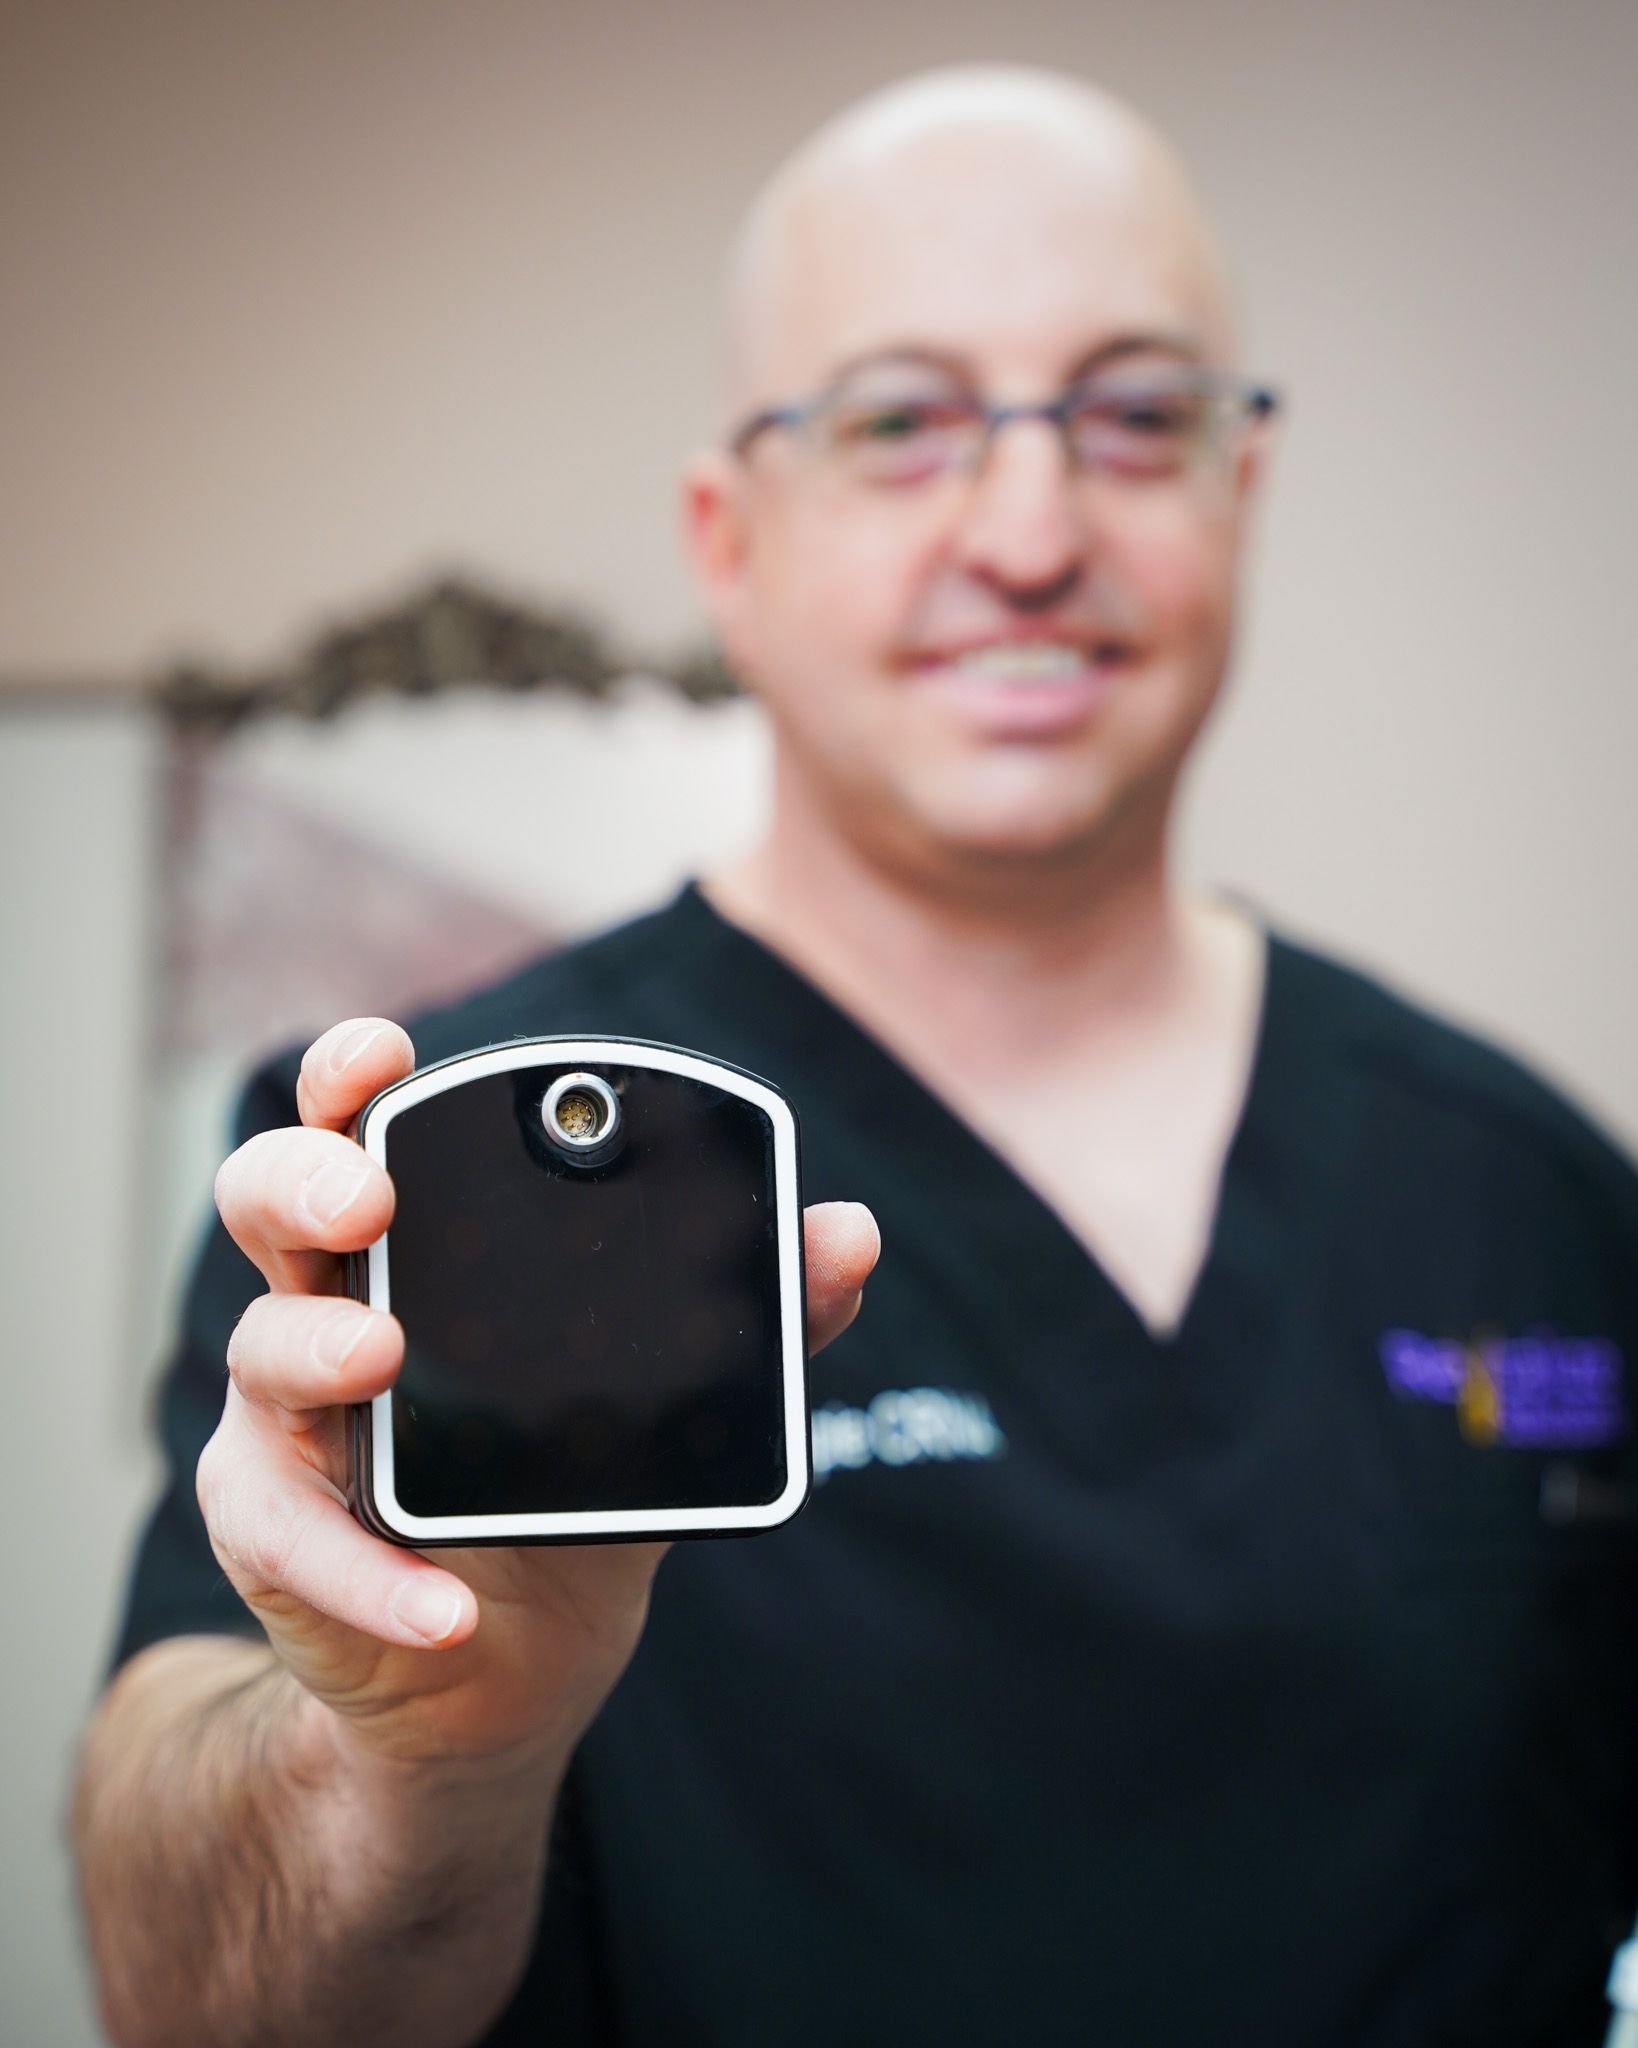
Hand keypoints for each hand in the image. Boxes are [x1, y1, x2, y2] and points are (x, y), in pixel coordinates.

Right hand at [198, 1017, 879, 1774]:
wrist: (513, 1658)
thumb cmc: (569, 1480)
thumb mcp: (664, 1394)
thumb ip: (758, 1315)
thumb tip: (849, 1235)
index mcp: (417, 1245)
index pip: (360, 1129)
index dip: (352, 1078)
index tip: (387, 1052)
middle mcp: (333, 1306)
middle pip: (267, 1199)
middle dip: (304, 1178)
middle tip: (369, 1197)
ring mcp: (291, 1421)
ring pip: (258, 1351)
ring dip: (315, 1350)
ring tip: (378, 1361)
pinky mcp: (280, 1539)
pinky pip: (298, 1546)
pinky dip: (370, 1577)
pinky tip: (442, 1608)